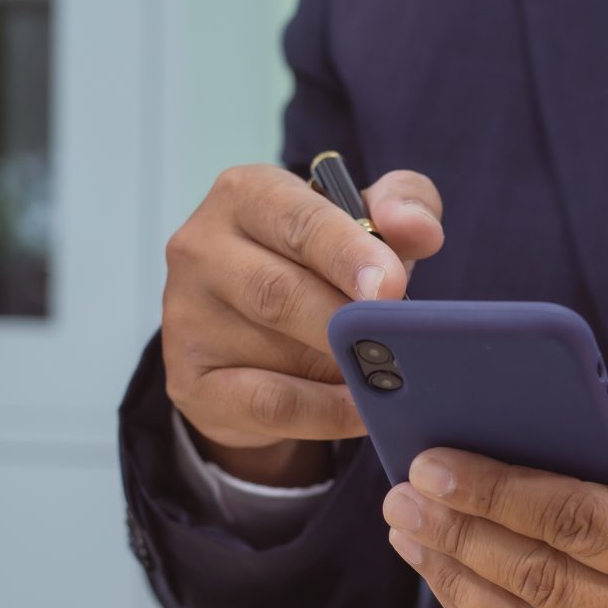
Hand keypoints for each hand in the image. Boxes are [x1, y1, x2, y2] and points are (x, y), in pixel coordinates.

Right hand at [160, 163, 444, 485]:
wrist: (254, 339)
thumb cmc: (317, 266)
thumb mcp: (362, 225)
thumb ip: (400, 207)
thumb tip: (420, 228)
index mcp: (245, 195)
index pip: (298, 220)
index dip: (348, 254)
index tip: (391, 285)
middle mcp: (202, 248)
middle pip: (278, 290)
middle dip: (346, 320)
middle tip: (399, 342)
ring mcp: (187, 316)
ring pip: (272, 349)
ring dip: (340, 367)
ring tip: (393, 376)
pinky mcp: (191, 381)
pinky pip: (267, 403)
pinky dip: (324, 412)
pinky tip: (364, 411)